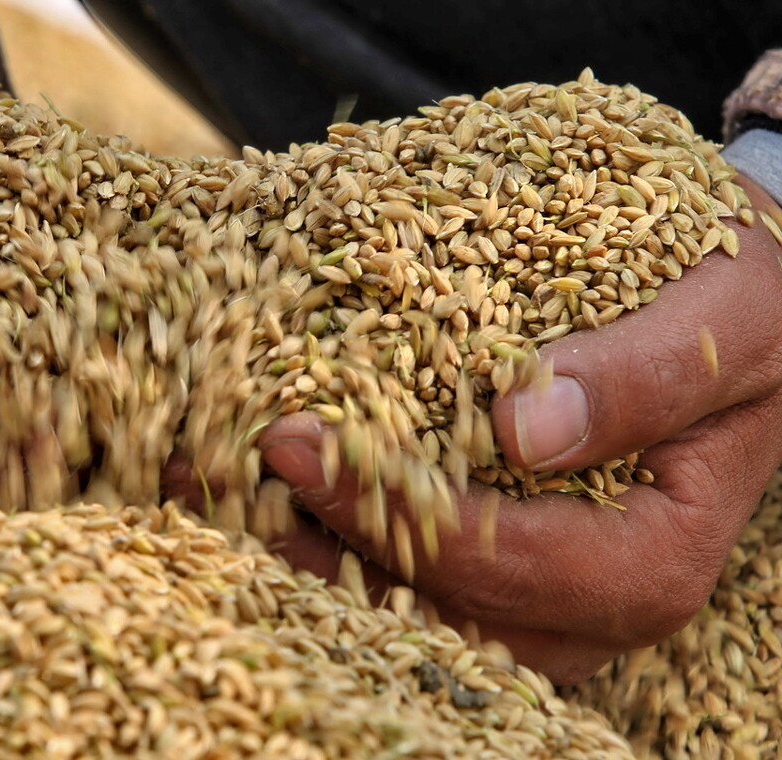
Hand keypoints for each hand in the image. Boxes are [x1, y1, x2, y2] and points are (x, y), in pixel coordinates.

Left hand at [254, 177, 781, 684]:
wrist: (735, 310)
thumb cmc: (742, 307)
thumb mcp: (729, 321)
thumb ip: (644, 379)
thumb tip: (524, 430)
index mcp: (648, 562)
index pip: (500, 560)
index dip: (391, 508)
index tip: (297, 442)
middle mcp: (580, 604)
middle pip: (426, 605)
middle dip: (307, 544)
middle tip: (203, 472)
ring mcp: (526, 591)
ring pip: (394, 602)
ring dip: (290, 546)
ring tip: (197, 477)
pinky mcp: (487, 557)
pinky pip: (391, 566)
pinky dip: (315, 526)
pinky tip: (242, 476)